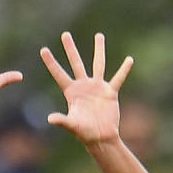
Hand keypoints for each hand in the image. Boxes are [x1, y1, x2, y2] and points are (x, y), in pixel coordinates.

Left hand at [40, 31, 133, 146]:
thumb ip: (62, 120)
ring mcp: (97, 87)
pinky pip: (118, 78)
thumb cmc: (84, 133)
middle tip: (65, 34)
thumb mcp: (72, 126)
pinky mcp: (110, 92)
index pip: (59, 74)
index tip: (43, 50)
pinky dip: (124, 70)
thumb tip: (50, 119)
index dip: (51, 63)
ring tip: (99, 35)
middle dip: (70, 49)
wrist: (101, 138)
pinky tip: (129, 60)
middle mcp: (84, 86)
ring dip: (99, 50)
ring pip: (98, 64)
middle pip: (76, 63)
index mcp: (72, 92)